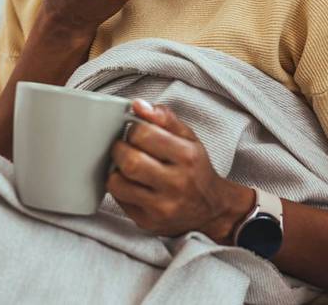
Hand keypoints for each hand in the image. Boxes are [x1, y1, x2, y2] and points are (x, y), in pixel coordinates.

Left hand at [107, 99, 255, 243]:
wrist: (212, 208)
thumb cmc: (196, 169)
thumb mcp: (189, 138)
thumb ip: (164, 118)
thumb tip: (137, 105)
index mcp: (187, 157)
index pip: (143, 134)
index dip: (132, 130)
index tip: (135, 132)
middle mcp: (176, 184)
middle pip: (130, 161)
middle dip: (119, 149)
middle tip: (124, 147)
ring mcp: (161, 207)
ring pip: (118, 183)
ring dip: (115, 170)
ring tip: (125, 165)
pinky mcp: (148, 222)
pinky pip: (119, 200)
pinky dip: (119, 187)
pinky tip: (130, 182)